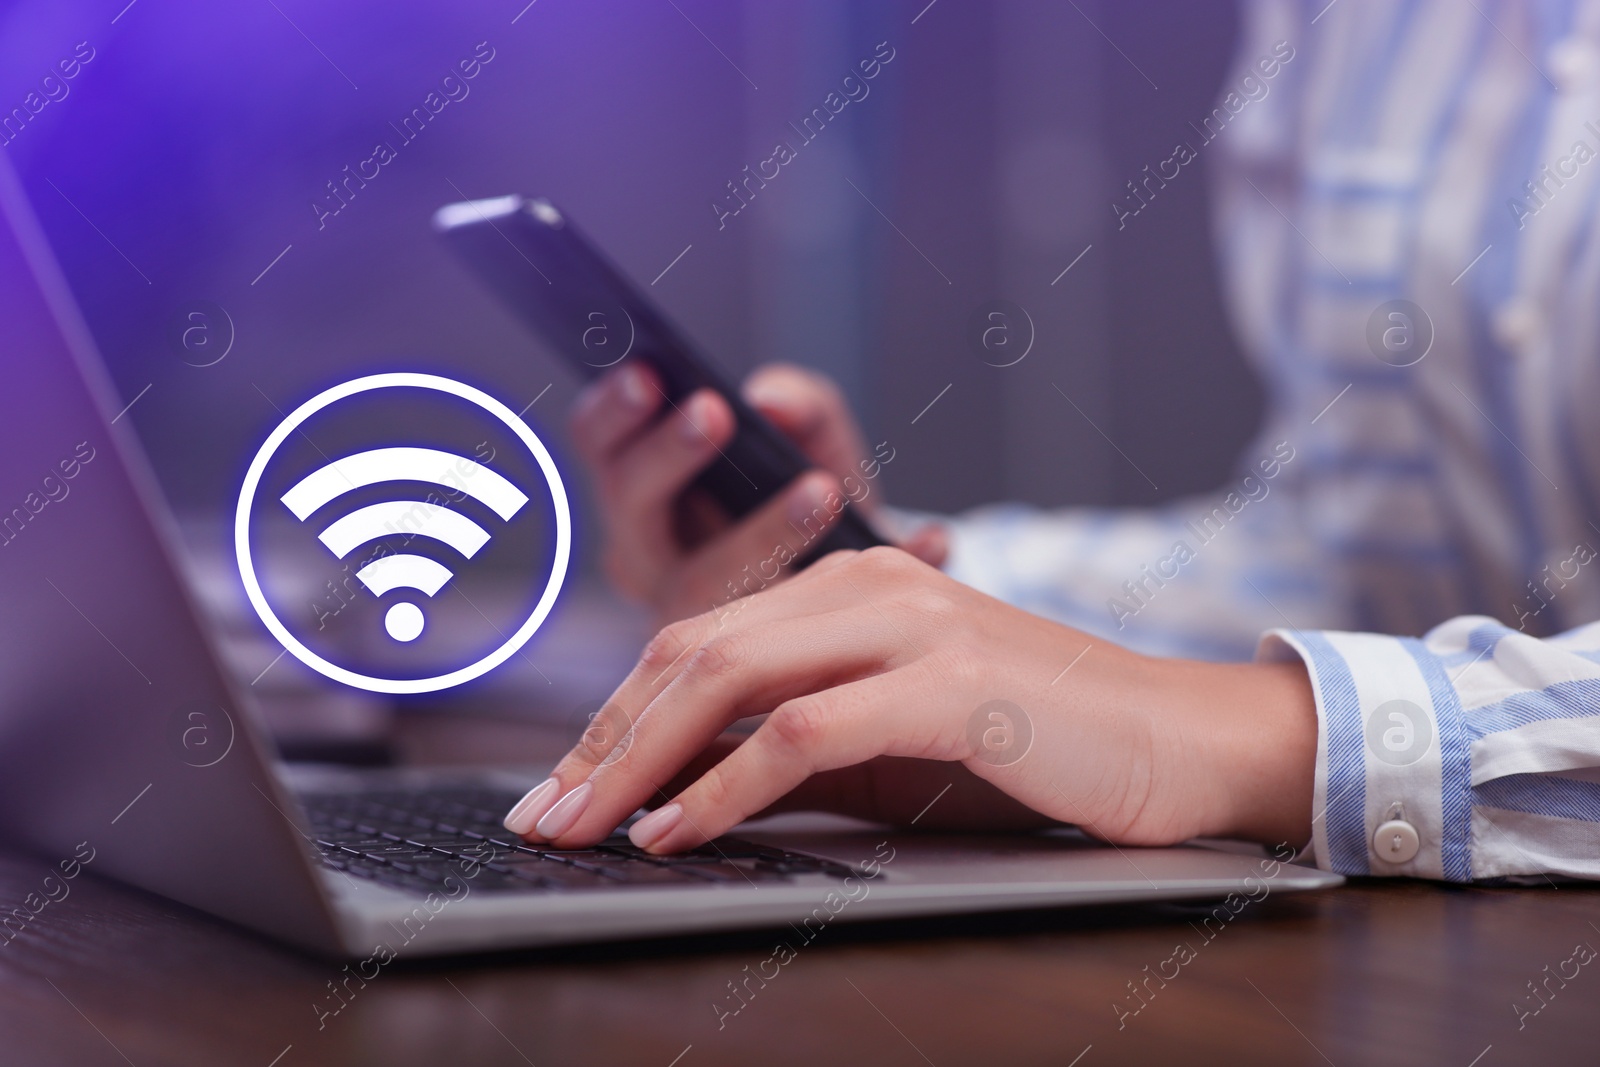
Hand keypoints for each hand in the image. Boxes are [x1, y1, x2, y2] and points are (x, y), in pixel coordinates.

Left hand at [502, 547, 1316, 853]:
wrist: (1182, 742)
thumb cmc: (1038, 749)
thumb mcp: (895, 744)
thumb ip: (794, 748)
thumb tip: (678, 791)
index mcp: (852, 584)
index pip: (701, 640)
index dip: (616, 716)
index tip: (562, 785)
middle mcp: (870, 584)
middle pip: (694, 652)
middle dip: (602, 740)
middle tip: (542, 815)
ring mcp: (910, 624)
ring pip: (730, 680)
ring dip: (637, 762)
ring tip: (581, 829)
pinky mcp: (947, 682)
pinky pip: (801, 734)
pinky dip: (722, 787)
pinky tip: (673, 832)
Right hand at [568, 361, 946, 625]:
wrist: (868, 592)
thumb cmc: (818, 501)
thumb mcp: (812, 440)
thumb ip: (797, 406)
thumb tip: (772, 400)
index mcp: (646, 498)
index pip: (599, 447)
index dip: (614, 412)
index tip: (650, 374)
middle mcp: (654, 563)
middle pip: (632, 513)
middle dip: (667, 459)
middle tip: (712, 413)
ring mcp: (696, 626)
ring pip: (702, 589)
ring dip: (761, 534)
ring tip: (823, 489)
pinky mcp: (760, 674)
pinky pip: (804, 630)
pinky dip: (875, 580)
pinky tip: (933, 543)